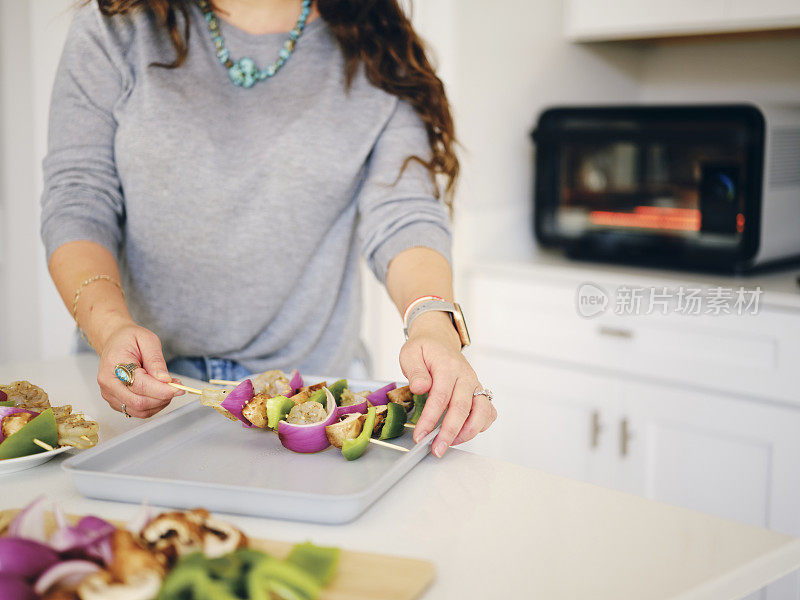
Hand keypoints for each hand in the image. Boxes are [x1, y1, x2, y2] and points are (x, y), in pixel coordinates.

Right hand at [96, 320, 183, 417]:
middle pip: (139, 402)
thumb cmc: (129, 339)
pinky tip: (159, 393)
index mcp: (113, 366)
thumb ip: (156, 361)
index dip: (162, 390)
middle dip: (163, 398)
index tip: (179, 388)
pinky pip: (137, 411)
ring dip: (159, 403)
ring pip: (139, 411)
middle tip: (177, 387)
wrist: (114, 341)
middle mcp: (109, 384)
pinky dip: (153, 406)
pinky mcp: (116, 401)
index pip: (140, 386)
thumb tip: (165, 380)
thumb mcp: (147, 340)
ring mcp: (111, 395)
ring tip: (168, 388)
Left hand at [399, 312, 495, 456]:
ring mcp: (475, 385)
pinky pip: (489, 413)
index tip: (420, 435)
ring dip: (468, 432)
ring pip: (483, 412)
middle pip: (463, 408)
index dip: (430, 419)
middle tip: (436, 448)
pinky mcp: (479, 393)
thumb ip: (415, 371)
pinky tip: (463, 434)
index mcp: (448, 366)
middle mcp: (465, 376)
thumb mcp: (411, 353)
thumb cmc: (425, 350)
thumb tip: (421, 387)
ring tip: (449, 443)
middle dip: (449, 432)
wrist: (439, 340)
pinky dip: (480, 427)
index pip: (441, 396)